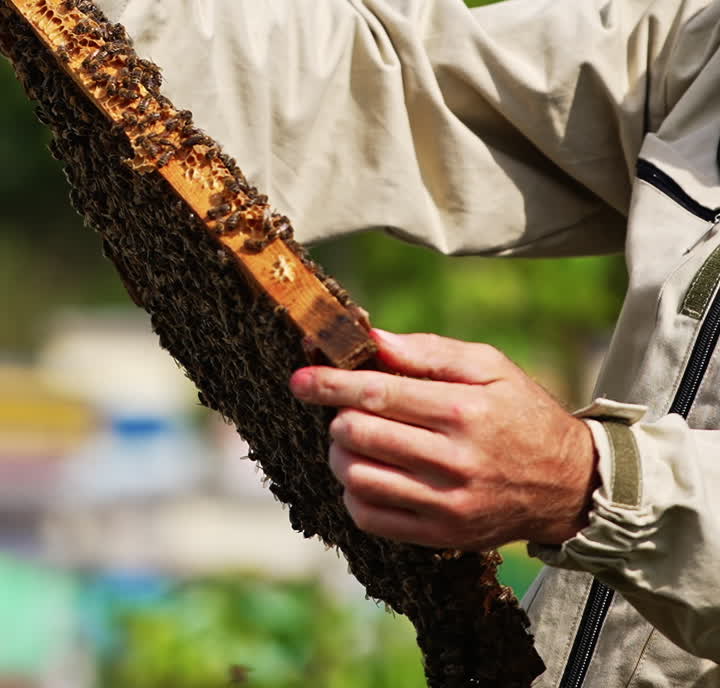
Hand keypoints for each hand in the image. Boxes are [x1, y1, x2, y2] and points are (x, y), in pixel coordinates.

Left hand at [290, 330, 597, 551]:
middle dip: (338, 416)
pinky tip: (368, 472)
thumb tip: (372, 338)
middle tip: (343, 407)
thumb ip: (428, 352)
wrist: (567, 484)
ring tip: (354, 440)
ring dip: (341, 454)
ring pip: (359, 479)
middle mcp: (454, 460)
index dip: (332, 383)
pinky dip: (354, 492)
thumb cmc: (522, 413)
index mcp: (464, 411)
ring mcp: (446, 504)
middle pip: (362, 436)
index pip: (380, 394)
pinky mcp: (440, 535)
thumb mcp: (489, 366)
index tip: (300, 378)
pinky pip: (371, 518)